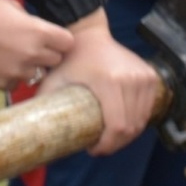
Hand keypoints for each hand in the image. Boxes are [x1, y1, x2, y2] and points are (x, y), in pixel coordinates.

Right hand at [0, 0, 73, 91]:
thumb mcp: (13, 7)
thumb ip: (32, 22)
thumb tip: (40, 32)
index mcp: (38, 32)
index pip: (68, 43)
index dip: (61, 40)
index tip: (53, 38)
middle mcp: (32, 54)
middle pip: (55, 61)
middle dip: (47, 54)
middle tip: (32, 46)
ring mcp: (16, 71)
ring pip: (36, 75)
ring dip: (29, 67)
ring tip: (13, 56)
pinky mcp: (0, 83)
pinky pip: (15, 84)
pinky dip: (11, 76)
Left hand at [39, 10, 157, 155]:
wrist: (89, 36)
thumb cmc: (70, 60)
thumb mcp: (54, 82)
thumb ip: (44, 105)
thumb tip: (35, 135)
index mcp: (110, 82)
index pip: (117, 126)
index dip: (107, 145)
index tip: (94, 149)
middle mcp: (131, 79)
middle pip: (130, 127)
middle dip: (116, 143)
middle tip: (100, 146)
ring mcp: (144, 77)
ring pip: (141, 120)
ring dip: (127, 135)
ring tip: (109, 136)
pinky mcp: (150, 76)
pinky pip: (148, 108)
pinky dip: (137, 120)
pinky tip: (122, 124)